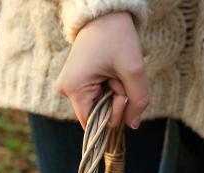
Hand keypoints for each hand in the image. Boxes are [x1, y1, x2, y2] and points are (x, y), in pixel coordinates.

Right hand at [56, 11, 149, 128]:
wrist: (105, 15)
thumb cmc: (117, 38)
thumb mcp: (134, 70)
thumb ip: (138, 101)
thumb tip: (133, 125)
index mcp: (74, 89)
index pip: (93, 123)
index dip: (113, 116)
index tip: (123, 94)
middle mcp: (66, 90)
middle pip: (96, 114)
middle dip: (115, 100)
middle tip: (120, 78)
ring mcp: (68, 85)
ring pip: (97, 105)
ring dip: (113, 93)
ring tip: (114, 71)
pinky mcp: (74, 81)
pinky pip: (94, 95)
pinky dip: (107, 88)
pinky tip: (109, 72)